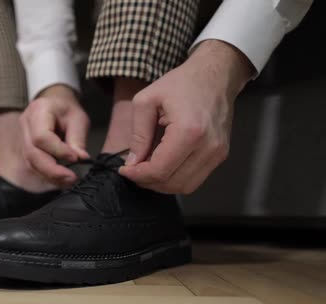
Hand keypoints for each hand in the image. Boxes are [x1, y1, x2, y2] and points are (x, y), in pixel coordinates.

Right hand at [20, 84, 90, 185]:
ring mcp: (23, 138)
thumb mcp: (78, 118)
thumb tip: (80, 159)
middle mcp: (25, 125)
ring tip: (69, 181)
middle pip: (32, 153)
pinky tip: (62, 179)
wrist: (55, 105)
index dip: (58, 151)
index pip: (41, 137)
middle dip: (52, 170)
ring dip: (50, 176)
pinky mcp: (26, 149)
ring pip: (31, 163)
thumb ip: (77, 139)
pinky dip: (48, 175)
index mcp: (38, 111)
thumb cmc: (67, 110)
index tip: (76, 158)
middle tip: (72, 178)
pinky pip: (34, 165)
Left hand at [119, 40, 253, 193]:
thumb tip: (132, 162)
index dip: (138, 175)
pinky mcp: (220, 155)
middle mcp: (207, 147)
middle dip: (147, 181)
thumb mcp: (147, 101)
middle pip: (172, 183)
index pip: (160, 169)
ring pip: (185, 186)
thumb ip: (139, 134)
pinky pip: (195, 179)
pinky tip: (163, 166)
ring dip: (161, 184)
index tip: (124, 169)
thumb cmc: (180, 83)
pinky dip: (176, 178)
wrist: (215, 75)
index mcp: (188, 131)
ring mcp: (217, 153)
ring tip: (146, 170)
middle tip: (133, 170)